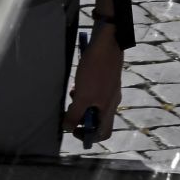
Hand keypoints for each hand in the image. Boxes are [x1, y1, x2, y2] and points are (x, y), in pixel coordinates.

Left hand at [62, 26, 122, 142]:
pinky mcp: (105, 79)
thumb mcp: (82, 96)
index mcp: (109, 109)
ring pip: (94, 105)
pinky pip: (93, 92)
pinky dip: (84, 91)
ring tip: (73, 93)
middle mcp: (111, 102)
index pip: (104, 133)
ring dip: (81, 103)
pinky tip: (77, 83)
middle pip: (97, 119)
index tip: (75, 130)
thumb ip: (75, 114)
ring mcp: (109, 90)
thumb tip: (68, 128)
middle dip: (81, 117)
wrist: (106, 43)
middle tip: (70, 110)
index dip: (89, 136)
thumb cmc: (95, 71)